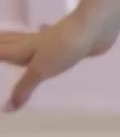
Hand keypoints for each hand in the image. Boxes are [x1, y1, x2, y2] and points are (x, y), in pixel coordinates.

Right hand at [1, 10, 116, 112]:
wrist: (94, 27)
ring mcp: (52, 39)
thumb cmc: (64, 47)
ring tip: (13, 43)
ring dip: (18, 40)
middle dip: (0, 42)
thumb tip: (7, 109)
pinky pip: (48, 38)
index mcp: (24, 48)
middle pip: (11, 40)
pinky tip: (44, 29)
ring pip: (29, 39)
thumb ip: (23, 89)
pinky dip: (42, 34)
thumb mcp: (39, 71)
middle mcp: (34, 41)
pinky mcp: (67, 39)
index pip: (1, 50)